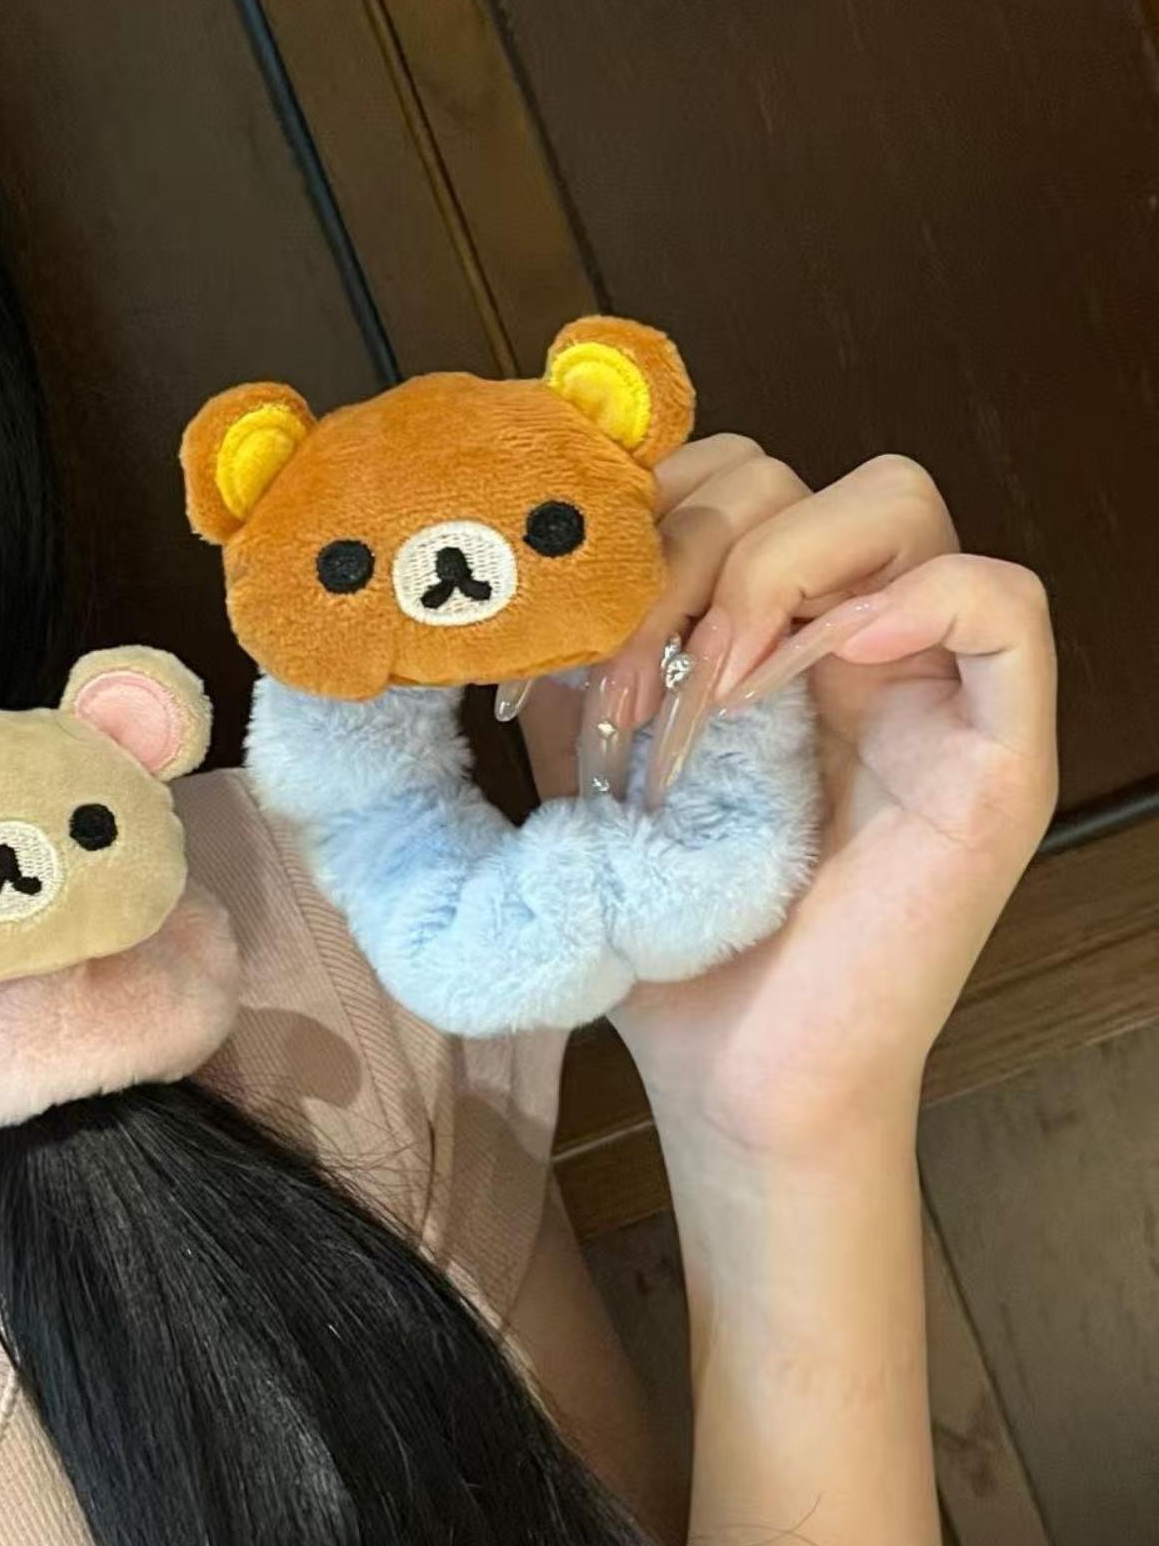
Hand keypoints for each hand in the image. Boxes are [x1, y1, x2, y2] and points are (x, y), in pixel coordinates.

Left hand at [523, 437, 1058, 1159]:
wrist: (735, 1072)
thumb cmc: (671, 935)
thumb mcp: (597, 771)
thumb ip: (587, 664)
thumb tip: (542, 573)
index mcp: (769, 637)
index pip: (739, 479)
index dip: (657, 506)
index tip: (585, 609)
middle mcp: (859, 642)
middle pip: (807, 474)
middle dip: (695, 545)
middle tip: (637, 671)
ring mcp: (935, 691)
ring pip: (901, 504)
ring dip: (774, 571)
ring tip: (712, 685)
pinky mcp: (997, 758)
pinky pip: (1003, 608)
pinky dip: (912, 600)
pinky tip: (817, 667)